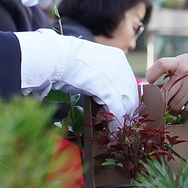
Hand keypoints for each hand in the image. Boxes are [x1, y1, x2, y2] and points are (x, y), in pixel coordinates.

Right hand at [16, 30, 138, 119]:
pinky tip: (112, 130)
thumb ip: (103, 74)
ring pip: (127, 103)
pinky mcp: (108, 89)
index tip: (124, 109)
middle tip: (122, 123)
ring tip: (117, 129)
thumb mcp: (92, 64)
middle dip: (128, 110)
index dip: (127, 97)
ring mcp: (116, 77)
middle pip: (131, 93)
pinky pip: (118, 110)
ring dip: (122, 119)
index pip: (129, 81)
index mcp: (118, 57)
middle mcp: (121, 65)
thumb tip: (106, 93)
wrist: (56, 58)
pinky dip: (116, 122)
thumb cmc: (67, 62)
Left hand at [145, 47, 187, 115]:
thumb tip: (160, 87)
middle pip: (165, 92)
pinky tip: (185, 112)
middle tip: (162, 106)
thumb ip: (175, 70)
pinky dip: (185, 114)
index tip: (150, 82)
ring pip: (175, 104)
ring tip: (175, 109)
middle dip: (162, 102)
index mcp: (180, 61)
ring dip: (173, 110)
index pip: (161, 65)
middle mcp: (186, 71)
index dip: (152, 74)